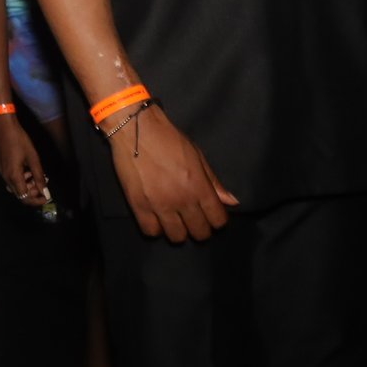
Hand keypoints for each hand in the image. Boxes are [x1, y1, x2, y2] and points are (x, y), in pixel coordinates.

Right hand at [0, 112, 49, 207]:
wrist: (5, 128)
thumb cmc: (20, 141)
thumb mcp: (33, 158)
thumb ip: (39, 176)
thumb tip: (45, 190)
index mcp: (14, 176)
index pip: (24, 197)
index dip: (36, 200)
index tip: (46, 197)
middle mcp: (6, 177)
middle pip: (19, 194)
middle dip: (32, 193)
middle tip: (43, 184)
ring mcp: (2, 173)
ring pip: (15, 187)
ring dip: (27, 186)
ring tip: (36, 176)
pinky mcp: (1, 167)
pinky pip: (11, 180)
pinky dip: (21, 180)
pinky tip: (27, 171)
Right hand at [104, 106, 236, 242]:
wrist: (135, 129)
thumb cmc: (169, 139)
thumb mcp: (197, 156)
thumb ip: (213, 182)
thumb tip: (232, 202)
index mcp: (199, 186)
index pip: (218, 220)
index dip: (217, 220)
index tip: (211, 215)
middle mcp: (182, 200)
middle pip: (199, 233)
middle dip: (200, 228)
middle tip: (193, 219)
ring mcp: (159, 205)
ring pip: (176, 237)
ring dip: (179, 231)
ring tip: (174, 221)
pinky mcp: (138, 206)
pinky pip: (151, 231)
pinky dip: (156, 229)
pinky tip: (156, 219)